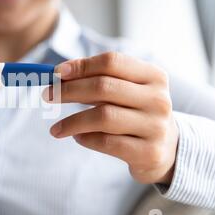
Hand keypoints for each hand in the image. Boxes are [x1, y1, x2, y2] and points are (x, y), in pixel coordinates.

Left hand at [43, 52, 178, 184]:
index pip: (111, 62)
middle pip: (104, 87)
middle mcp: (158, 99)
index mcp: (153, 76)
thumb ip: (98, 79)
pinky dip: (85, 138)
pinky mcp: (148, 152)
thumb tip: (59, 75)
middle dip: (69, 90)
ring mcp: (155, 126)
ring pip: (103, 116)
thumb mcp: (126, 90)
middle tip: (47, 95)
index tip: (56, 73)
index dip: (81, 66)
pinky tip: (77, 137)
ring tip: (56, 128)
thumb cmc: (135, 112)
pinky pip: (107, 142)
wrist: (167, 149)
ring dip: (72, 121)